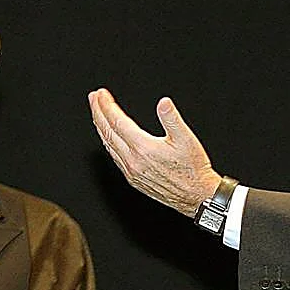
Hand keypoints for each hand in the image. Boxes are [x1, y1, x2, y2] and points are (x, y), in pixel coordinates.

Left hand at [88, 88, 221, 216]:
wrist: (196, 195)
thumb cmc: (193, 169)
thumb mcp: (187, 139)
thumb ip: (172, 119)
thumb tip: (163, 103)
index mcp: (143, 148)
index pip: (117, 122)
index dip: (106, 106)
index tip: (101, 94)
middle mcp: (133, 161)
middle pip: (107, 132)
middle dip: (98, 113)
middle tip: (93, 98)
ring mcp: (132, 172)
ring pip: (109, 146)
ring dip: (101, 127)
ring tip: (97, 114)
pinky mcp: (134, 180)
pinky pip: (115, 158)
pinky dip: (109, 144)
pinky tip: (110, 139)